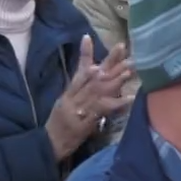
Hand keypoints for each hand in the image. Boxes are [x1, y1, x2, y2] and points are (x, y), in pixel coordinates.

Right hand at [46, 36, 134, 159]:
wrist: (50, 143)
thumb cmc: (58, 126)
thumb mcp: (64, 105)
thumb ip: (76, 92)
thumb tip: (92, 80)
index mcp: (69, 92)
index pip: (79, 69)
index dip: (86, 53)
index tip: (90, 37)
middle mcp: (74, 96)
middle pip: (93, 75)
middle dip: (108, 61)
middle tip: (123, 47)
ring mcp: (80, 107)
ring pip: (99, 88)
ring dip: (115, 78)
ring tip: (129, 67)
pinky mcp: (86, 119)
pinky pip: (103, 109)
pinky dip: (116, 103)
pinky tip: (129, 97)